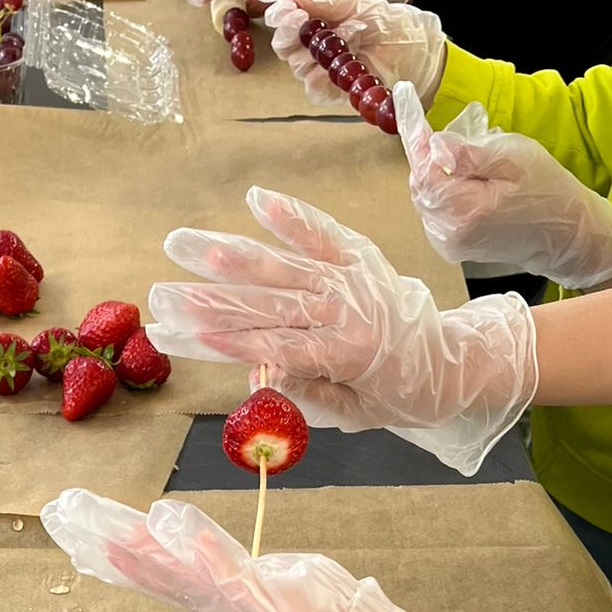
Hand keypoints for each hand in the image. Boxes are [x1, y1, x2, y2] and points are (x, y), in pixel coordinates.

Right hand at [145, 186, 537, 473]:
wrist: (451, 361)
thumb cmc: (396, 394)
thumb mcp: (354, 412)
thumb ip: (309, 393)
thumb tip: (262, 373)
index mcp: (344, 355)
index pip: (270, 346)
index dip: (221, 340)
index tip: (178, 334)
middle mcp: (345, 311)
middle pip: (264, 304)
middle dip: (206, 299)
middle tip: (160, 294)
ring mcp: (351, 279)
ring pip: (282, 265)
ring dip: (230, 254)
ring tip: (185, 245)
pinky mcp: (360, 255)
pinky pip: (323, 231)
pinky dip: (291, 215)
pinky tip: (256, 199)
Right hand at [264, 0, 444, 105]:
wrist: (422, 54)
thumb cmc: (396, 27)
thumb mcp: (361, 2)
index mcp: (319, 20)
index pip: (285, 19)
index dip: (280, 14)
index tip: (287, 6)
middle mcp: (317, 47)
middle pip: (284, 46)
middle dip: (288, 32)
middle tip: (300, 20)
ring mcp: (324, 70)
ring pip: (298, 66)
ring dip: (321, 48)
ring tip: (352, 31)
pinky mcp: (335, 92)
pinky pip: (316, 88)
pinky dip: (330, 73)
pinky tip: (353, 58)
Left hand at [395, 82, 611, 289]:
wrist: (566, 234)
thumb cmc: (548, 192)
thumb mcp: (514, 158)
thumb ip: (470, 153)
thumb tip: (436, 144)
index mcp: (464, 211)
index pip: (423, 170)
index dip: (416, 137)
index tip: (406, 102)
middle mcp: (449, 233)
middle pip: (421, 185)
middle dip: (431, 157)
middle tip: (454, 138)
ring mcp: (450, 244)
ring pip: (427, 198)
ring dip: (440, 175)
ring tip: (472, 164)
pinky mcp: (454, 247)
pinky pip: (436, 212)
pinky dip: (445, 192)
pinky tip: (469, 184)